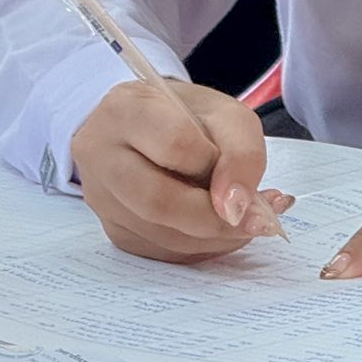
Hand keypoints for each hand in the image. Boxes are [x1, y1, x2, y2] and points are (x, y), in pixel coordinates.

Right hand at [69, 78, 291, 263]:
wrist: (149, 126)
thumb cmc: (186, 115)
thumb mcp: (226, 114)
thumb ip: (241, 153)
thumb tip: (236, 209)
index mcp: (125, 110)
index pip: (175, 144)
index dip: (216, 166)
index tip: (247, 178)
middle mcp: (100, 155)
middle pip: (159, 202)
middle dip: (219, 219)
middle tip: (262, 220)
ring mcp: (102, 198)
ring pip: (162, 236)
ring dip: (218, 238)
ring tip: (253, 220)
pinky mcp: (114, 230)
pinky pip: (163, 252)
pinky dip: (204, 247)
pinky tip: (227, 229)